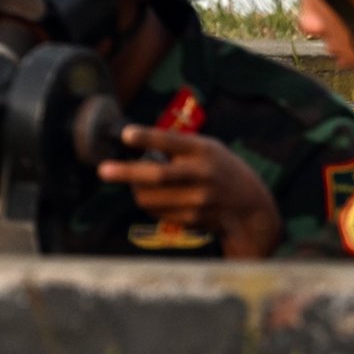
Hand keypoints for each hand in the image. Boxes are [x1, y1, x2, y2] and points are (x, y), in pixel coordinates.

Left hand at [96, 125, 283, 257]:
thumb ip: (179, 147)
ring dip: (135, 189)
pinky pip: (156, 211)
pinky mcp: (193, 218)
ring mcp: (199, 200)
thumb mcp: (208, 149)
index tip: (126, 135)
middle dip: (126, 173)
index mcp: (205, 151)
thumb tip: (136, 146)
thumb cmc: (221, 169)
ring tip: (138, 182)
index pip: (172, 142)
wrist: (250, 207)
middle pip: (157, 175)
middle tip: (103, 170)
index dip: (148, 138)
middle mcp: (203, 175)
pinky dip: (149, 203)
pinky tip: (160, 197)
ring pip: (150, 197)